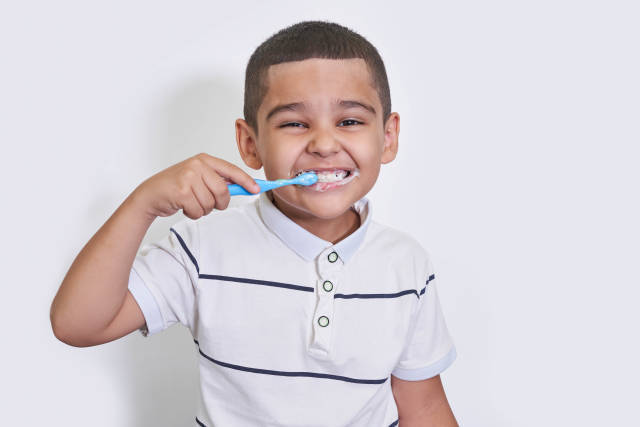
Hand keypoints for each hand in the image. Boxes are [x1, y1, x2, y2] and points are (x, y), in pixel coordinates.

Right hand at [132, 153, 259, 219]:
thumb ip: (218, 180)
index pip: (231, 170)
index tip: (257, 189)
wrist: (150, 194)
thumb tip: (244, 187)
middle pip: (223, 191)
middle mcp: (197, 165)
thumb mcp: (198, 177)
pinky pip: (199, 210)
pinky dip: (193, 214)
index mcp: (204, 160)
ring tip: (191, 202)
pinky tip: (183, 206)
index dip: (246, 181)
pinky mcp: (181, 191)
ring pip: (211, 203)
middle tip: (210, 204)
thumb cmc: (177, 187)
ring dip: (203, 209)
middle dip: (219, 203)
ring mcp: (188, 177)